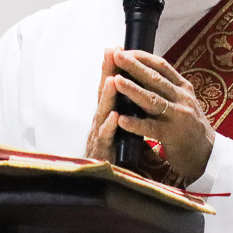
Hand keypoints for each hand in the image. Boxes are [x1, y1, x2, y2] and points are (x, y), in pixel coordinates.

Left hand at [85, 47, 215, 181]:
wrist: (208, 153)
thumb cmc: (189, 126)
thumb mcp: (182, 100)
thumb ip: (166, 87)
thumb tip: (141, 69)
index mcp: (182, 87)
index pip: (161, 66)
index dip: (142, 57)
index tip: (124, 50)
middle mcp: (182, 98)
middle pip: (155, 79)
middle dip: (134, 66)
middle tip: (117, 56)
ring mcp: (178, 116)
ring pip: (153, 100)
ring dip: (133, 90)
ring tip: (116, 81)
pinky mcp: (172, 136)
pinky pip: (151, 128)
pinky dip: (135, 124)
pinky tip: (121, 119)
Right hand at [85, 47, 121, 162]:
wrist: (105, 183)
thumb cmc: (115, 154)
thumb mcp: (121, 128)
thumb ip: (124, 110)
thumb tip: (132, 90)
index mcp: (109, 114)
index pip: (111, 87)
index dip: (113, 68)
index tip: (116, 48)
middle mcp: (102, 122)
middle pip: (104, 94)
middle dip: (107, 73)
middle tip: (111, 53)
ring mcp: (100, 137)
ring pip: (103, 113)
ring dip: (108, 96)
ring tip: (112, 79)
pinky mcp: (102, 153)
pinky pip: (106, 139)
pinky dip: (110, 127)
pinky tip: (115, 117)